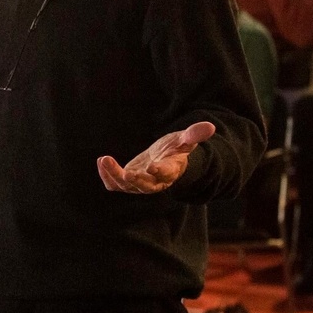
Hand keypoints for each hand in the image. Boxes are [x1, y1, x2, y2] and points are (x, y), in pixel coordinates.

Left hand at [96, 122, 215, 194]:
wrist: (163, 160)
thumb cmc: (175, 149)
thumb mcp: (184, 140)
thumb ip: (194, 134)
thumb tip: (210, 126)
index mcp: (171, 170)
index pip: (166, 173)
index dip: (160, 171)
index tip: (152, 166)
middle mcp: (155, 180)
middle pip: (146, 186)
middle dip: (136, 181)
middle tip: (127, 173)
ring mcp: (140, 183)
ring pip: (127, 186)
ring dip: (114, 175)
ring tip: (104, 160)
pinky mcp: (127, 182)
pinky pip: (115, 184)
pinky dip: (107, 176)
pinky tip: (102, 162)